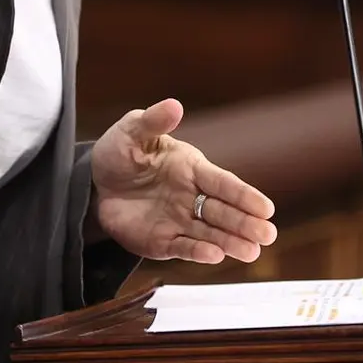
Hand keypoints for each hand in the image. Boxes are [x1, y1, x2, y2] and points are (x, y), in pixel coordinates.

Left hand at [90, 98, 277, 264]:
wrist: (93, 183)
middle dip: (246, 223)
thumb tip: (174, 105)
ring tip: (252, 253)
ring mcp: (178, 221)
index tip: (266, 208)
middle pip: (223, 212)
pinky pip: (183, 248)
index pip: (223, 183)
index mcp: (191, 168)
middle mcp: (191, 196)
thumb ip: (153, 121)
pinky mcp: (162, 241)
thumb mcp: (132, 131)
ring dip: (231, 243)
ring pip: (210, 233)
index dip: (244, 195)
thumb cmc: (119, 152)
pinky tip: (216, 256)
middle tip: (268, 235)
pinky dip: (198, 252)